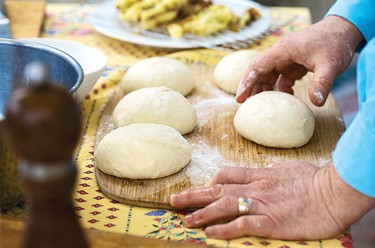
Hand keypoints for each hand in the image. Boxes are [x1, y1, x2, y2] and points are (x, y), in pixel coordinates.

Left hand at [170, 162, 374, 239]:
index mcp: (259, 176)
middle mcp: (255, 188)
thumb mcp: (287, 169)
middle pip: (217, 189)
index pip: (226, 174)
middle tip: (174, 199)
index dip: (209, 182)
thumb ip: (270, 171)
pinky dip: (224, 228)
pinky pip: (241, 224)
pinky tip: (210, 233)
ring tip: (185, 220)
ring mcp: (261, 204)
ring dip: (202, 213)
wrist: (332, 192)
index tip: (199, 188)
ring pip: (223, 205)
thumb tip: (262, 171)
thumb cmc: (314, 180)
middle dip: (193, 195)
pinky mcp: (270, 222)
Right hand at [236, 16, 363, 105]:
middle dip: (252, 88)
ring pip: (269, 75)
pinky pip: (282, 78)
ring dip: (266, 89)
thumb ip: (322, 83)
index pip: (257, 67)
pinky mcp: (295, 64)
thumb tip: (316, 103)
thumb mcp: (330, 64)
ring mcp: (287, 59)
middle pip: (259, 72)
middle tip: (246, 105)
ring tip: (263, 106)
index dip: (246, 83)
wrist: (345, 30)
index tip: (240, 98)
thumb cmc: (335, 42)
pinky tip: (288, 97)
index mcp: (282, 51)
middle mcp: (281, 54)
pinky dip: (282, 89)